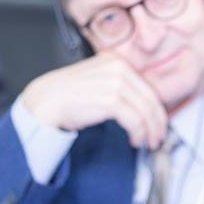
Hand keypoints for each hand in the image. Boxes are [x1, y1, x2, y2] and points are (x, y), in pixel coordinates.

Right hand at [20, 53, 167, 148]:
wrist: (45, 101)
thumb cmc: (68, 95)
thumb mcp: (99, 82)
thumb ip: (120, 88)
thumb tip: (143, 107)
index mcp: (117, 61)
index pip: (147, 86)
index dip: (156, 108)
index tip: (158, 123)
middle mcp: (118, 67)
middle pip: (150, 99)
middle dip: (157, 122)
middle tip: (157, 137)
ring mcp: (115, 82)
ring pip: (145, 111)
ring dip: (149, 131)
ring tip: (146, 142)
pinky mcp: (110, 99)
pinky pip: (135, 120)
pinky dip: (138, 133)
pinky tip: (134, 139)